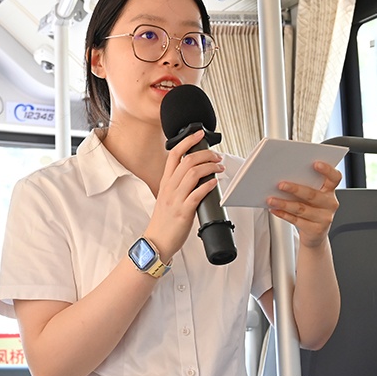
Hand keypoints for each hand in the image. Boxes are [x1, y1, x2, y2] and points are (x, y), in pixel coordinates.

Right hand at [145, 129, 223, 259]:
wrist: (157, 241)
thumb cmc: (164, 221)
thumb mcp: (167, 197)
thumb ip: (178, 185)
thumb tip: (196, 174)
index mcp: (166, 182)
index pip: (174, 154)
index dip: (187, 141)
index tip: (199, 134)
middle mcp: (170, 188)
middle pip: (188, 161)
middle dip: (206, 154)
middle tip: (217, 157)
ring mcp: (176, 199)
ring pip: (193, 174)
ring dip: (210, 167)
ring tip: (219, 168)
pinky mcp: (183, 211)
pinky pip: (197, 194)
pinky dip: (208, 185)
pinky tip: (215, 182)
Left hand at [266, 161, 341, 248]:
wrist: (315, 235)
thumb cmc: (311, 209)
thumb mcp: (312, 197)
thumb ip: (304, 186)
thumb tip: (284, 177)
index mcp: (330, 191)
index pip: (334, 178)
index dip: (327, 170)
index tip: (315, 163)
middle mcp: (330, 203)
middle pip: (312, 194)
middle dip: (295, 189)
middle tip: (280, 184)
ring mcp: (324, 218)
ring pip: (301, 208)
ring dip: (284, 203)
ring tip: (271, 199)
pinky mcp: (315, 230)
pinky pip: (296, 220)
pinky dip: (283, 214)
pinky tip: (274, 209)